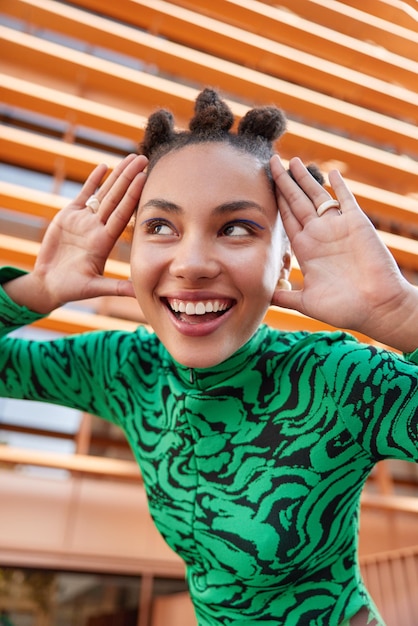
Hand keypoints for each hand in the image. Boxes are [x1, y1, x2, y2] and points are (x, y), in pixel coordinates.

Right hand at [5, 154, 147, 312]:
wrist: (50, 284)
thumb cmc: (72, 289)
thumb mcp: (95, 288)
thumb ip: (116, 288)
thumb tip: (139, 292)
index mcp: (104, 241)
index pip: (122, 214)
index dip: (132, 195)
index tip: (145, 178)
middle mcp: (97, 228)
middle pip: (116, 198)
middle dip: (129, 178)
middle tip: (144, 159)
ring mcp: (84, 221)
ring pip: (103, 193)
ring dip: (116, 176)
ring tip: (130, 158)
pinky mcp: (69, 217)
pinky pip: (84, 195)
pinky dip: (93, 182)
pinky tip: (104, 167)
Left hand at [270, 155, 415, 347]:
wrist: (377, 308)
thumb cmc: (344, 308)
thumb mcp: (306, 302)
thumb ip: (285, 296)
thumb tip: (263, 297)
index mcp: (306, 249)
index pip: (286, 218)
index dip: (275, 201)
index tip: (262, 185)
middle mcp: (319, 234)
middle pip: (297, 201)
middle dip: (284, 182)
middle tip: (272, 161)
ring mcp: (338, 227)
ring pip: (317, 195)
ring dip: (304, 178)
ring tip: (292, 161)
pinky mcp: (357, 224)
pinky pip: (346, 199)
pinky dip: (339, 185)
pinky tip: (330, 171)